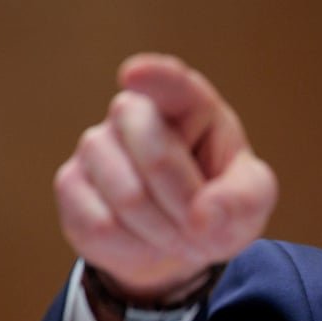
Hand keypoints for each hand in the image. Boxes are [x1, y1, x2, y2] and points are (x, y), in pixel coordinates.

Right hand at [55, 54, 276, 300]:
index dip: (154, 77)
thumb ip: (242, 201)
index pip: (171, 83)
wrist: (179, 240)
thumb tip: (205, 216)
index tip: (134, 74)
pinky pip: (101, 225)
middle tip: (203, 226)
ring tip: (178, 234)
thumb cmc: (220, 202)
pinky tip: (144, 239)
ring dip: (164, 231)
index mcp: (188, 103)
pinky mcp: (70, 183)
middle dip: (187, 203)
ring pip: (129, 197)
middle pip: (156, 156)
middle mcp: (134, 112)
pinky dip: (134, 246)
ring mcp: (96, 144)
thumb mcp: (251, 201)